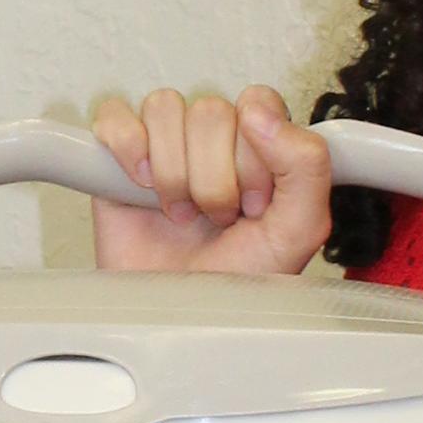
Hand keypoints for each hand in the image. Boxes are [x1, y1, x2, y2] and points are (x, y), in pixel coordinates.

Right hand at [89, 86, 335, 279]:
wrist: (176, 319)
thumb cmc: (234, 283)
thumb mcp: (297, 231)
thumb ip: (306, 165)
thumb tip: (259, 113)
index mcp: (260, 146)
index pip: (257, 104)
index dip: (253, 157)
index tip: (254, 205)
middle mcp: (214, 141)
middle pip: (210, 111)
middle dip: (212, 178)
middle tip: (215, 218)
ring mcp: (165, 145)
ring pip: (165, 108)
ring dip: (172, 172)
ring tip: (179, 213)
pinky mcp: (119, 156)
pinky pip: (115, 117)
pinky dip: (127, 149)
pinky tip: (141, 188)